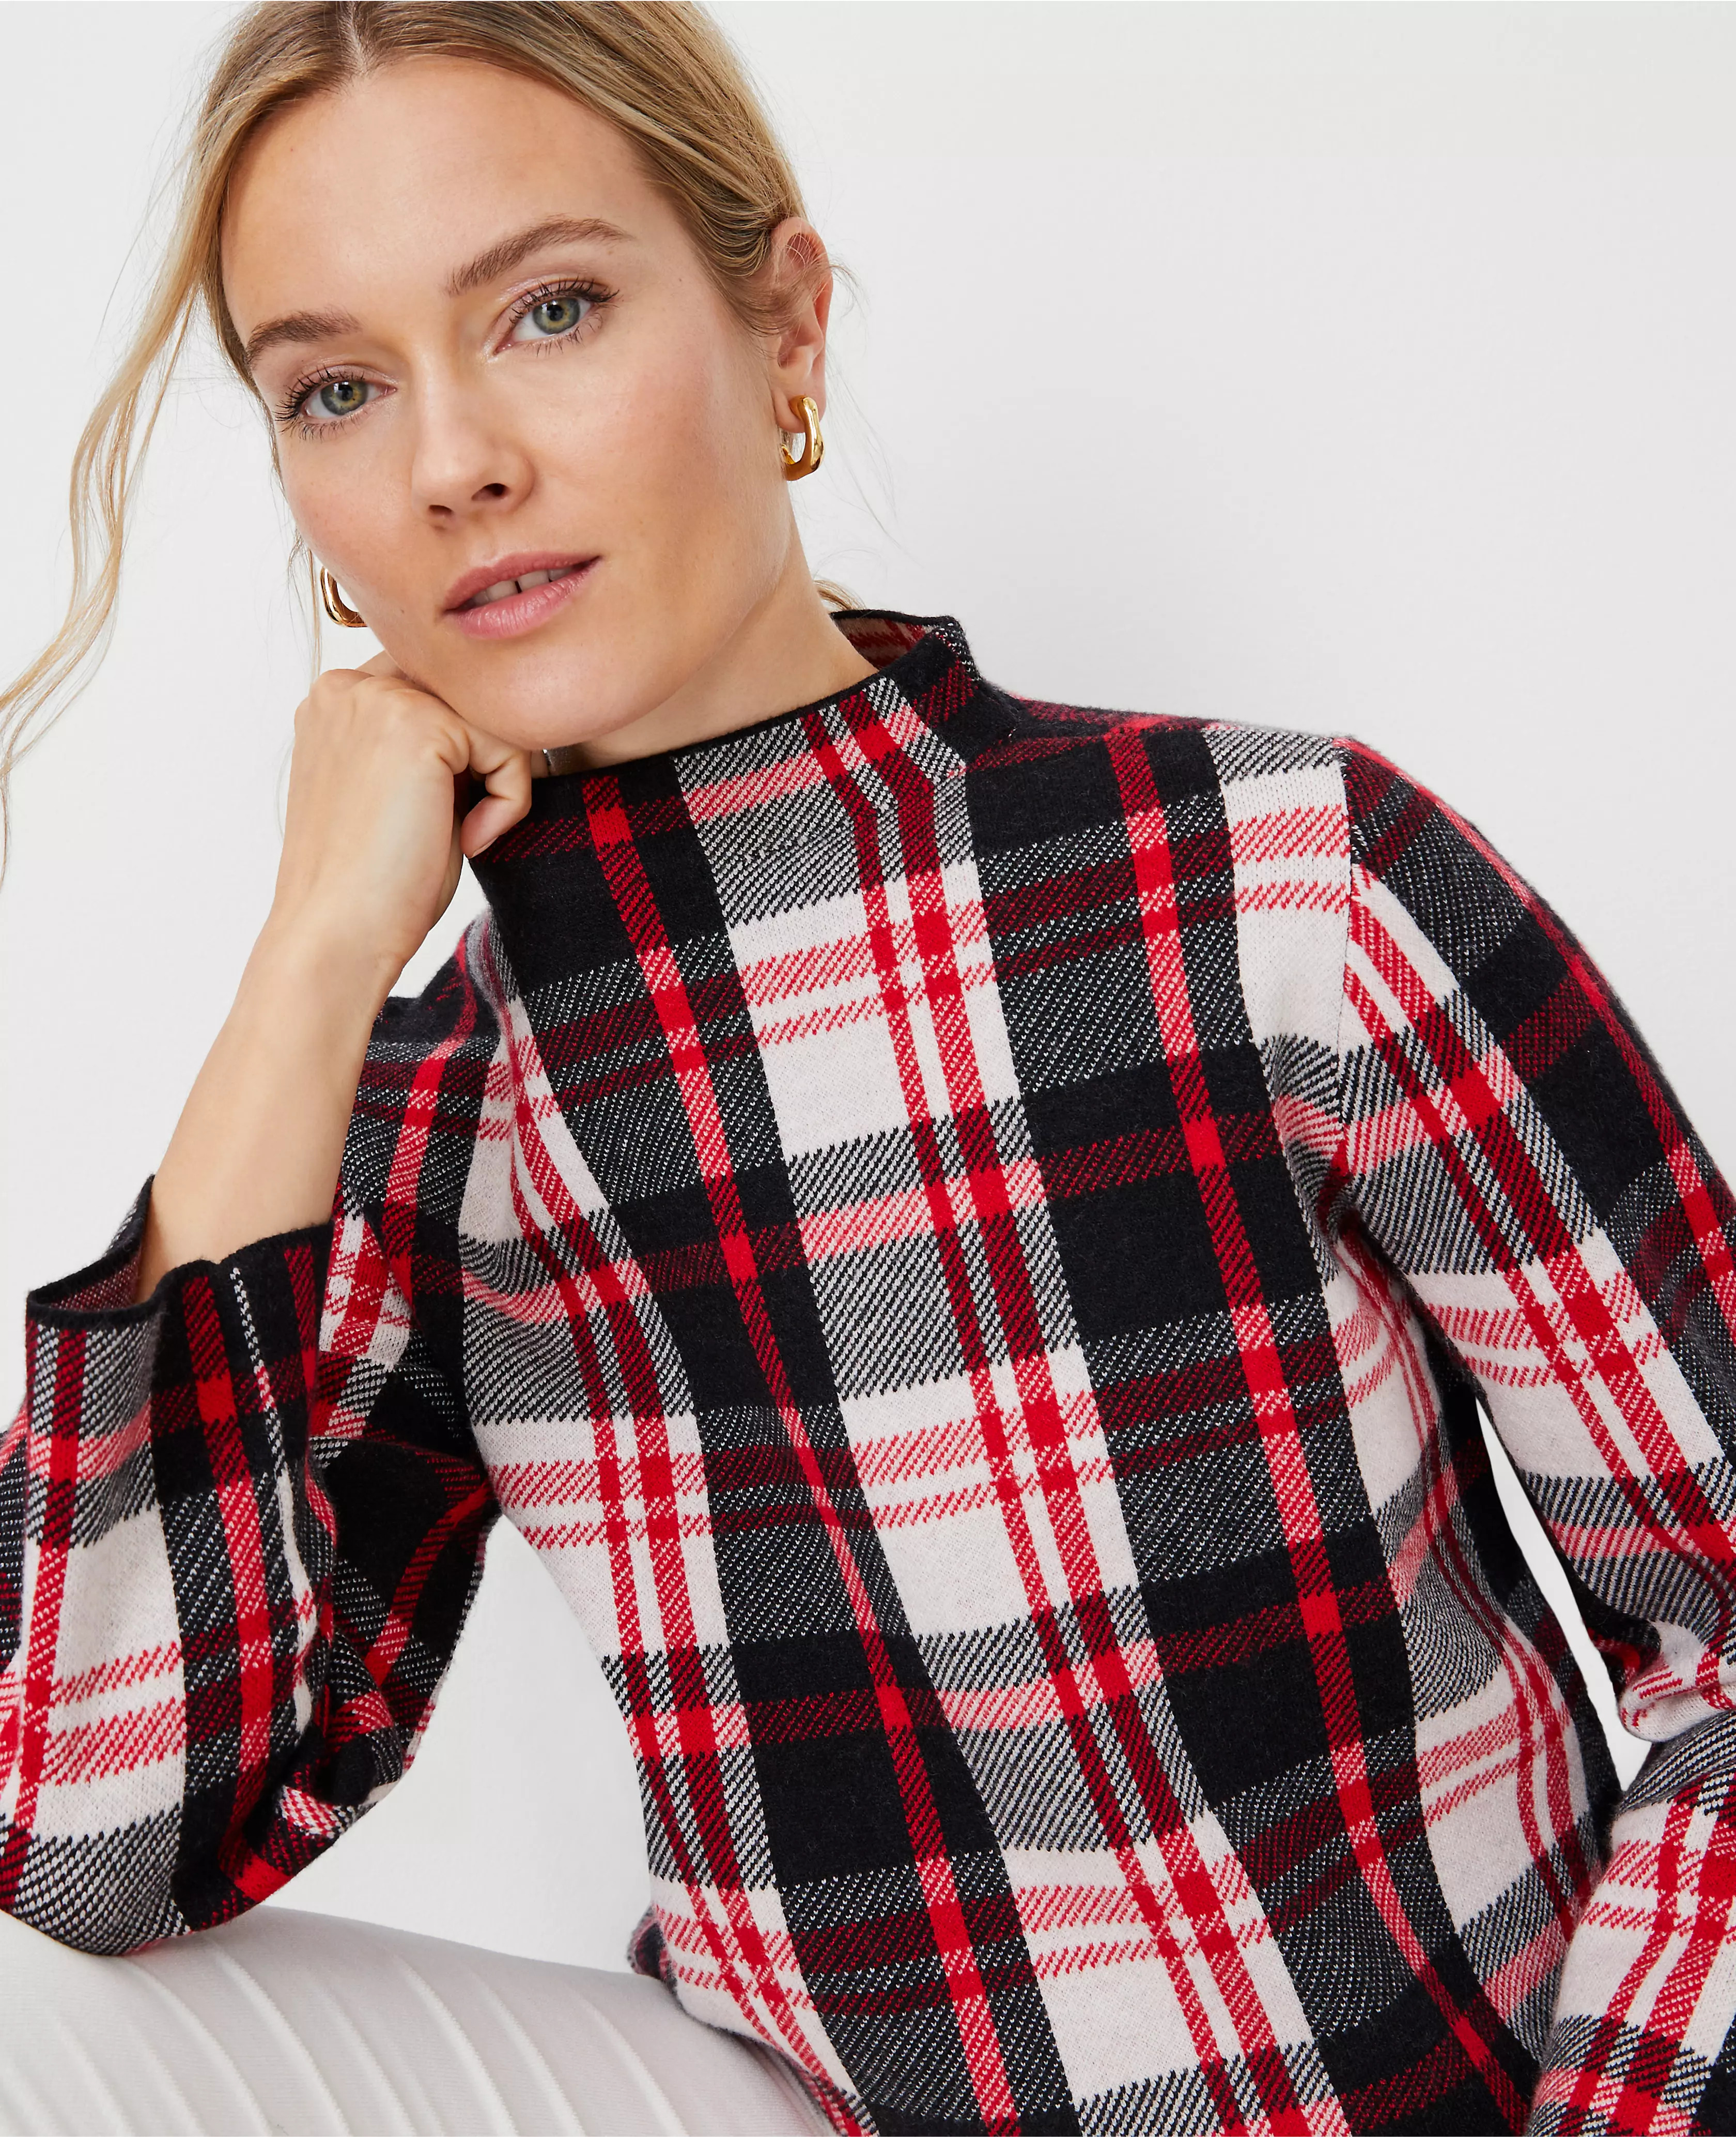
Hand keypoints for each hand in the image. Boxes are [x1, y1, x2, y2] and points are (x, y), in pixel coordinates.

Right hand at [266, 652, 532, 996]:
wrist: (336, 934)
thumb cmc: (369, 881)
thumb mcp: (393, 790)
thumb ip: (427, 743)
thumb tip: (493, 723)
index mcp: (333, 700)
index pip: (433, 688)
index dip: (462, 747)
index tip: (447, 810)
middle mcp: (347, 687)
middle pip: (466, 692)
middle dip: (484, 754)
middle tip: (467, 820)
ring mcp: (379, 699)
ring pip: (491, 717)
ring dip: (498, 781)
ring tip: (465, 835)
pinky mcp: (421, 727)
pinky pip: (509, 747)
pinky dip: (509, 801)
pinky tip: (470, 841)